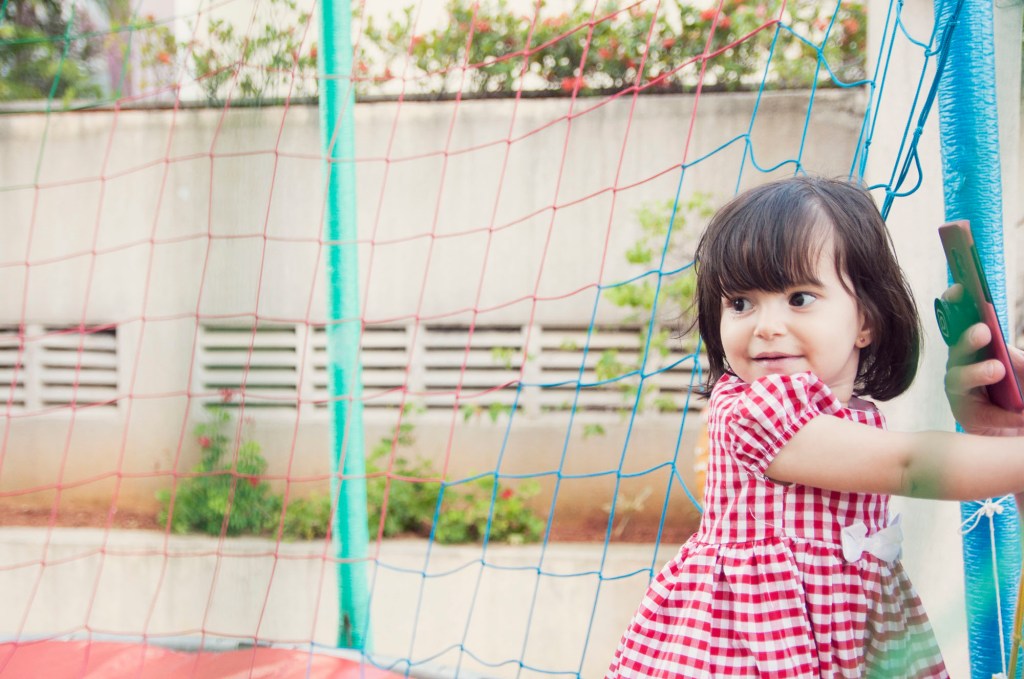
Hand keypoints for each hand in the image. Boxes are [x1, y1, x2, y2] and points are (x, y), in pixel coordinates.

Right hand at [943, 285, 1023, 435]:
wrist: (1021, 421)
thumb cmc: (1022, 389)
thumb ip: (1020, 360)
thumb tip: (1004, 352)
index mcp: (976, 345)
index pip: (960, 320)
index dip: (956, 303)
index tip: (961, 289)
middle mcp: (961, 363)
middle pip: (957, 347)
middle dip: (968, 338)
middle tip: (983, 331)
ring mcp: (959, 390)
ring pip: (959, 378)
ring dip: (977, 372)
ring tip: (996, 369)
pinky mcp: (965, 415)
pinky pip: (979, 413)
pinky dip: (1001, 414)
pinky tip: (1019, 414)